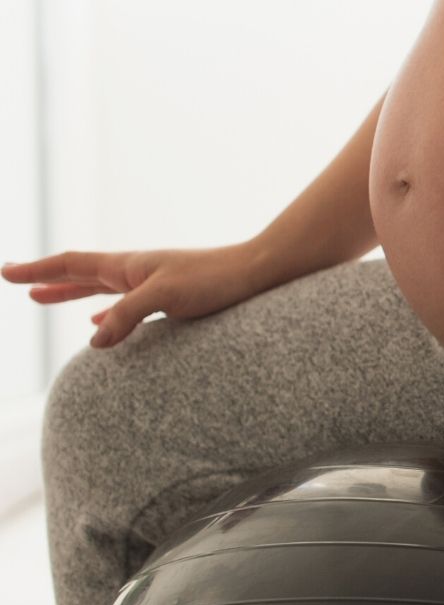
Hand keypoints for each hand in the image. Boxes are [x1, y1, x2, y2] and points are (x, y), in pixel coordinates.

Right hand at [2, 243, 273, 348]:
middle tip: (16, 282)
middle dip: (46, 278)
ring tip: (44, 299)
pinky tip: (102, 324)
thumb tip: (93, 340)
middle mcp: (136, 270)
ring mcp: (152, 282)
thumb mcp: (166, 297)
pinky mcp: (171, 296)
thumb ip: (127, 316)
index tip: (6, 273)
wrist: (257, 273)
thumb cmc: (214, 280)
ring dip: (69, 293)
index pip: (72, 263)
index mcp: (128, 265)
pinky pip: (125, 304)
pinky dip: (105, 312)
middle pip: (80, 272)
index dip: (38, 269)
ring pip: (99, 288)